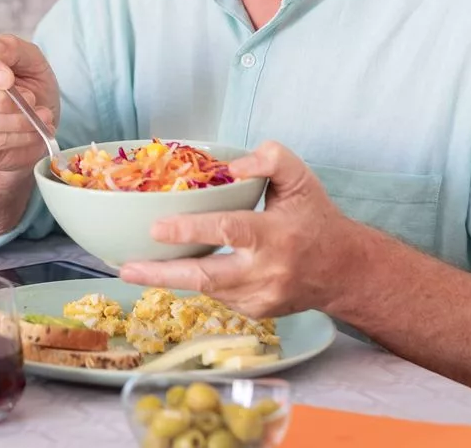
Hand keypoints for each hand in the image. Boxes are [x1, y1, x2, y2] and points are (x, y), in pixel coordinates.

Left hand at [118, 142, 357, 318]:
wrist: (344, 271)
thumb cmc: (316, 219)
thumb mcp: (301, 179)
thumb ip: (270, 159)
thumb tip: (230, 167)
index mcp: (275, 235)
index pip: (228, 231)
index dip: (190, 229)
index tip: (156, 228)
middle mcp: (266, 272)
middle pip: (205, 276)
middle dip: (161, 274)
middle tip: (125, 267)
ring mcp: (260, 298)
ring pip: (205, 289)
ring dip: (169, 279)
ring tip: (133, 267)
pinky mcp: (256, 313)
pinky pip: (216, 296)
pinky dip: (195, 282)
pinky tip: (173, 271)